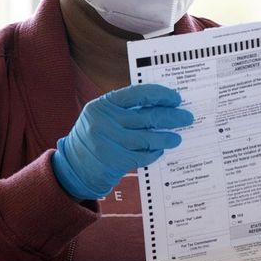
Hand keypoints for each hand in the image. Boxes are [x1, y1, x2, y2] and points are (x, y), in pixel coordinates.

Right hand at [51, 83, 194, 200]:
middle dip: (172, 117)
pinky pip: (143, 155)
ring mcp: (110, 143)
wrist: (73, 166)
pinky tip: (160, 150)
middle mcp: (105, 122)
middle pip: (148, 117)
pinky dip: (154, 153)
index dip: (161, 95)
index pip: (139, 93)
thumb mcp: (103, 115)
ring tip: (177, 137)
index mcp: (104, 104)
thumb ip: (127, 108)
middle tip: (187, 118)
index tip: (176, 98)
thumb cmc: (95, 135)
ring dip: (167, 138)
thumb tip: (162, 105)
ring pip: (149, 138)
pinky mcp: (115, 162)